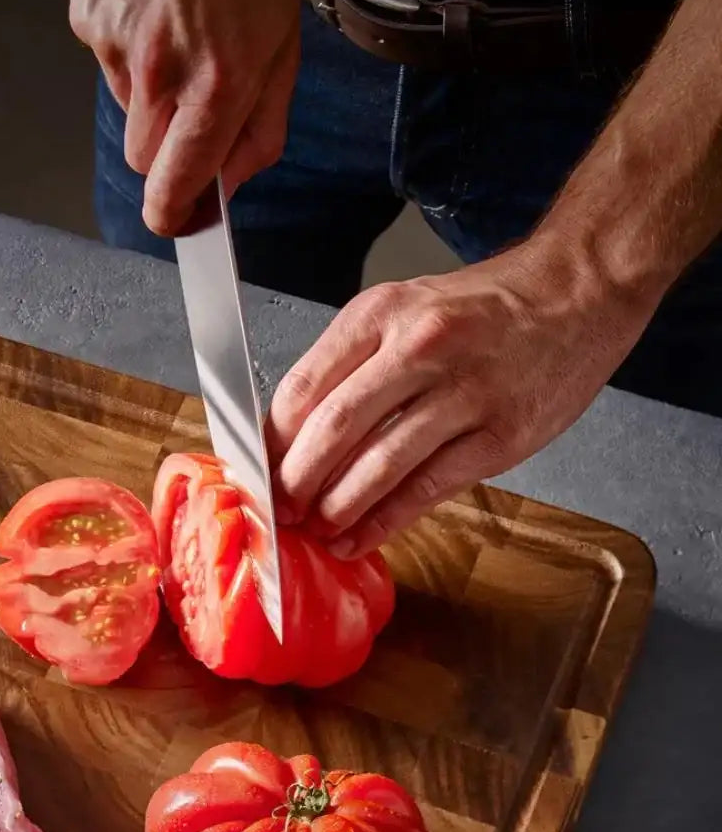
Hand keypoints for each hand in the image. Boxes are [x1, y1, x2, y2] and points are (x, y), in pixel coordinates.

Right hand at [69, 0, 299, 235]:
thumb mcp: (284, 45)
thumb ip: (262, 128)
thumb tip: (230, 182)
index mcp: (217, 79)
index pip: (176, 180)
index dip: (174, 214)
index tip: (177, 223)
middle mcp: (160, 67)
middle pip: (144, 159)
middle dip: (169, 151)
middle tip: (195, 107)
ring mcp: (115, 43)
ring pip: (126, 113)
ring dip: (154, 99)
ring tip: (181, 39)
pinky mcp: (87, 20)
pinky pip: (108, 69)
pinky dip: (132, 58)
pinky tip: (157, 16)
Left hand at [266, 238, 657, 557]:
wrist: (573, 294)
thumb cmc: (480, 307)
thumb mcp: (402, 308)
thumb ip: (349, 361)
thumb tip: (293, 428)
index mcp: (381, 313)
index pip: (303, 385)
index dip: (272, 440)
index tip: (259, 469)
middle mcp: (419, 348)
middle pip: (334, 429)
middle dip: (295, 482)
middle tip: (278, 510)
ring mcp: (465, 393)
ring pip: (379, 465)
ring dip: (336, 508)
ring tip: (314, 529)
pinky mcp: (503, 435)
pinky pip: (428, 488)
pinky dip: (386, 521)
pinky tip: (360, 537)